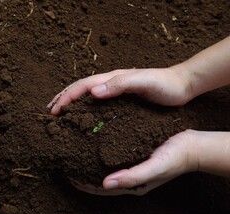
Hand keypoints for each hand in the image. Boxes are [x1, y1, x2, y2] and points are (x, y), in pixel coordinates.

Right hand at [47, 67, 191, 114]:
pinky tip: (84, 118)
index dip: (67, 97)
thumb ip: (120, 84)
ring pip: (88, 96)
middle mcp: (111, 84)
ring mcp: (116, 92)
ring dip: (72, 103)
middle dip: (64, 98)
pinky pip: (99, 104)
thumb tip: (93, 92)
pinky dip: (86, 109)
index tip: (54, 110)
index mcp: (113, 79)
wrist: (181, 86)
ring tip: (60, 114)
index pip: (83, 86)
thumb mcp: (143, 82)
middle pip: (81, 89)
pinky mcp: (122, 100)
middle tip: (50, 111)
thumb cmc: (163, 84)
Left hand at [70, 130, 197, 195]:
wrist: (190, 146)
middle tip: (69, 163)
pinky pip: (115, 156)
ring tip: (78, 153)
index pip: (102, 189)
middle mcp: (130, 176)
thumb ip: (132, 177)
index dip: (84, 184)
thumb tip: (105, 184)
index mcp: (133, 185)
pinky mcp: (136, 155)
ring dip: (92, 162)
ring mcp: (133, 166)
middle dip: (84, 173)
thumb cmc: (174, 158)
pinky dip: (103, 153)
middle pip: (101, 178)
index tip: (68, 176)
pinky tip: (98, 143)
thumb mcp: (154, 168)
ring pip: (107, 167)